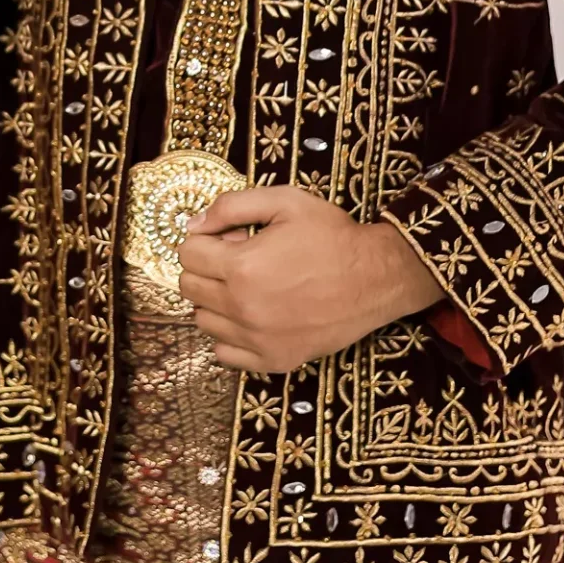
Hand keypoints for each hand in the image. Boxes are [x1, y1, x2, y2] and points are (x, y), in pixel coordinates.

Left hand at [177, 184, 443, 375]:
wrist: (377, 277)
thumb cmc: (333, 236)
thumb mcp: (285, 202)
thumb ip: (231, 206)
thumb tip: (192, 225)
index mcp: (242, 267)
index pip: (187, 255)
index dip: (206, 240)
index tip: (230, 238)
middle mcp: (243, 308)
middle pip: (189, 288)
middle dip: (206, 268)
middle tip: (239, 260)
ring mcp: (258, 340)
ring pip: (203, 321)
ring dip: (216, 301)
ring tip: (248, 287)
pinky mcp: (274, 360)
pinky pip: (224, 354)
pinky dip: (229, 335)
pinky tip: (253, 316)